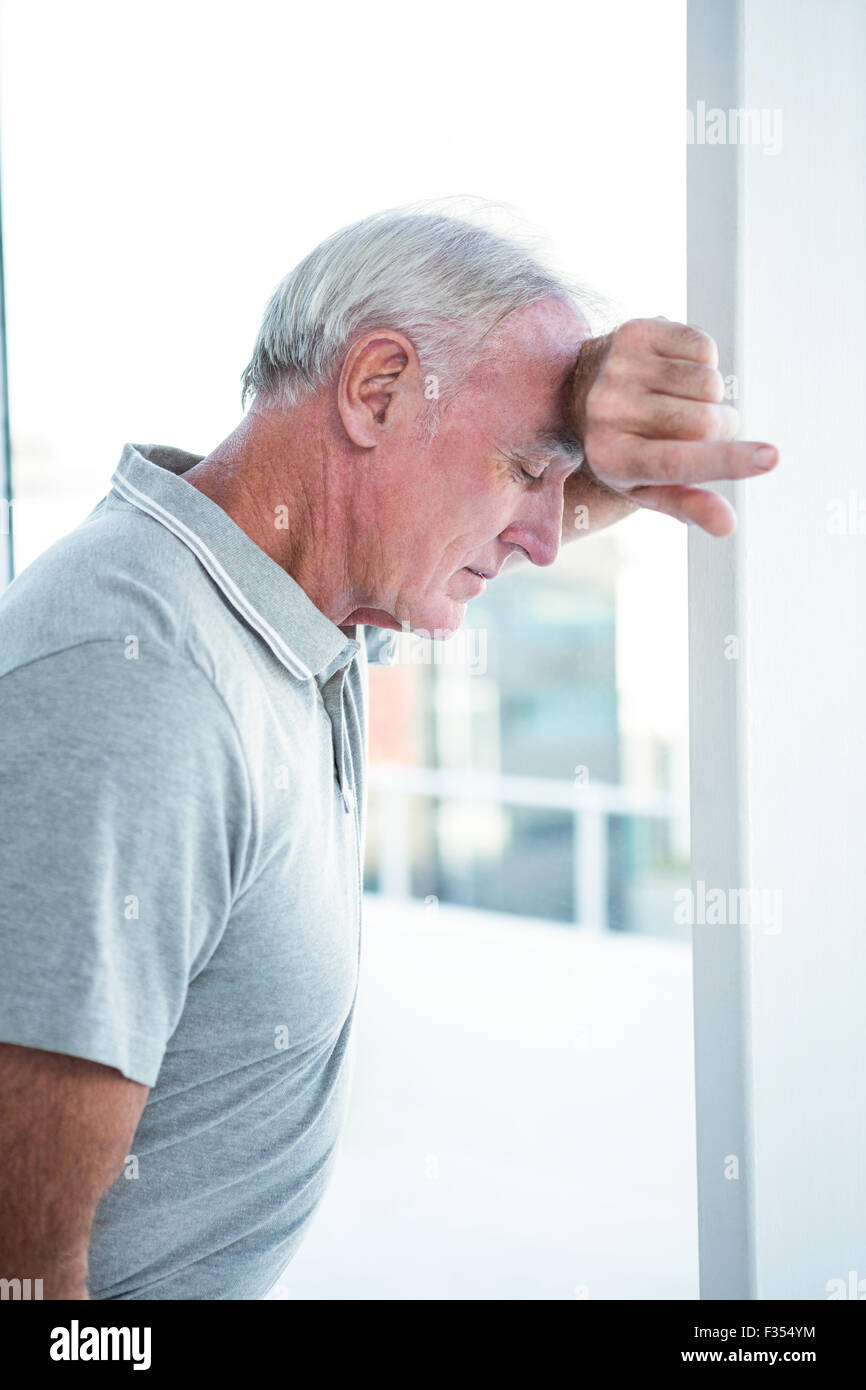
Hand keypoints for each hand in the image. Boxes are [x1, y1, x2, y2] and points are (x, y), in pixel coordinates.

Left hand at [567, 317, 777, 535]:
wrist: (582, 393)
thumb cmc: (628, 448)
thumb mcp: (651, 486)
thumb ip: (689, 505)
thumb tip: (727, 524)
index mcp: (613, 459)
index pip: (679, 461)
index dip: (728, 462)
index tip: (770, 458)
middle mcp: (607, 411)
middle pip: (706, 420)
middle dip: (722, 427)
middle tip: (701, 429)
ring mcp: (618, 368)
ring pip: (709, 382)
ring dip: (710, 395)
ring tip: (683, 399)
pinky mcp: (635, 333)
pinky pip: (704, 348)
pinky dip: (704, 362)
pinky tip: (677, 373)